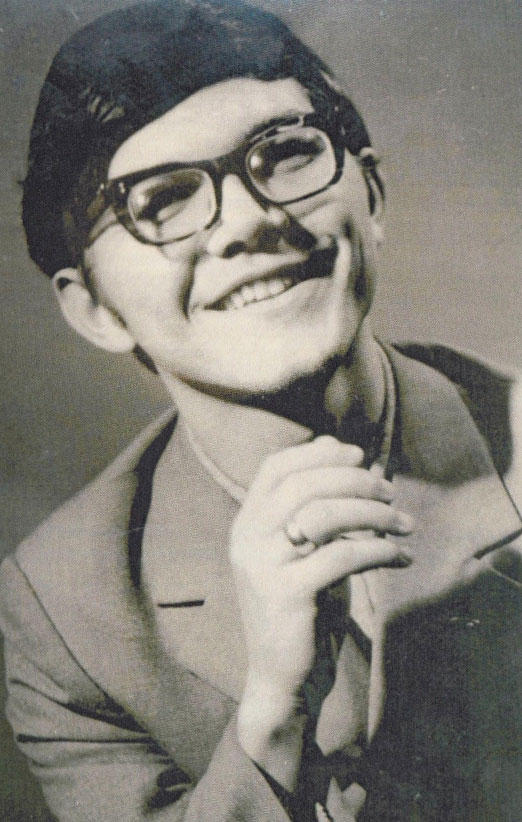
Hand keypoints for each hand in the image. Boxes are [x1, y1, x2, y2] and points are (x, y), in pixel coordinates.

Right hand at [231, 436, 413, 782]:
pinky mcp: (287, 594)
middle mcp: (247, 538)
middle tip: (390, 490)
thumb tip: (342, 454)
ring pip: (323, 514)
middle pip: (302, 483)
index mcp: (247, 523)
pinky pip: (342, 556)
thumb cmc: (301, 609)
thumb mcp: (303, 553)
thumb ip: (314, 510)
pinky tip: (400, 557)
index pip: (275, 467)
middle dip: (354, 479)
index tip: (358, 454)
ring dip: (373, 511)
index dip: (317, 453)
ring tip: (404, 522)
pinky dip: (379, 550)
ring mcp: (263, 566)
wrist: (280, 678)